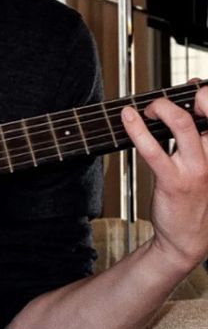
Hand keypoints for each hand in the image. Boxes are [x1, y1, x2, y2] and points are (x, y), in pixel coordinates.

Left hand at [122, 84, 207, 273]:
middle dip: (190, 95)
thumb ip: (201, 140)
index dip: (206, 94)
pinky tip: (128, 118)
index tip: (191, 88)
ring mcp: (197, 169)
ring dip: (161, 107)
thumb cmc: (195, 199)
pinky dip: (137, 129)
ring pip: (182, 124)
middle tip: (168, 99)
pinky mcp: (174, 181)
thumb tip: (188, 106)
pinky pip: (154, 148)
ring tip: (148, 109)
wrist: (188, 240)